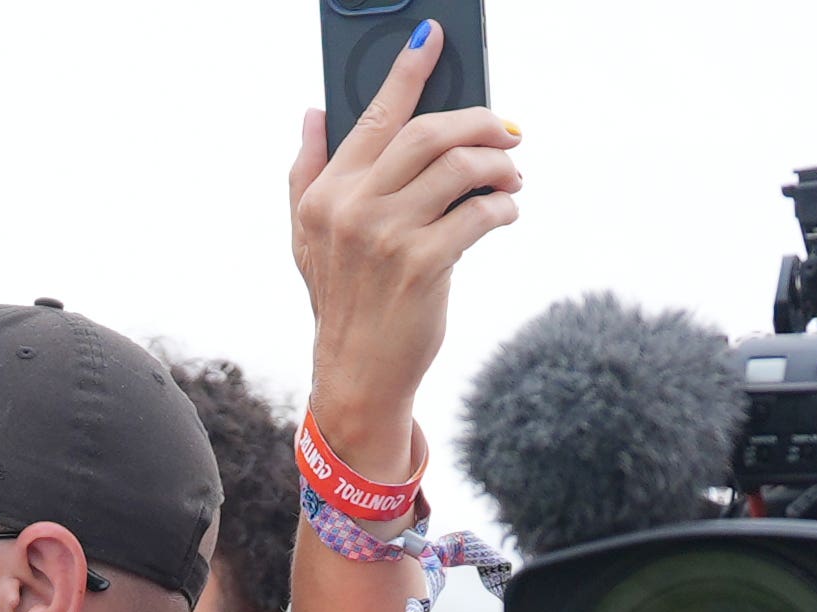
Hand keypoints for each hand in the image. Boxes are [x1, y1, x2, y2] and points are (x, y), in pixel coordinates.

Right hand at [290, 26, 524, 493]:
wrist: (358, 373)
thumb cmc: (343, 298)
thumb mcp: (308, 236)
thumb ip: (307, 171)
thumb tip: (314, 112)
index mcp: (326, 194)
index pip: (375, 115)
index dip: (408, 70)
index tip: (433, 34)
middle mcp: (351, 209)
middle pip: (430, 133)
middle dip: (481, 123)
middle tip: (507, 132)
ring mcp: (387, 237)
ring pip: (463, 167)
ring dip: (500, 167)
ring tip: (509, 180)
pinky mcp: (423, 265)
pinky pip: (481, 213)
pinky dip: (503, 208)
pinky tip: (504, 215)